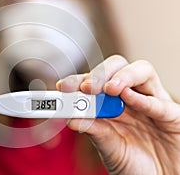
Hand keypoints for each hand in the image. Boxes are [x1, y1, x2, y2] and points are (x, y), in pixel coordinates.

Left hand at [56, 55, 179, 173]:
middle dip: (100, 73)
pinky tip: (128, 98)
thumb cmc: (134, 163)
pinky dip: (143, 98)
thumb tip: (72, 119)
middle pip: (117, 68)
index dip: (78, 80)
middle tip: (87, 87)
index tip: (63, 86)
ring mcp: (152, 103)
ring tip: (109, 88)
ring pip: (142, 71)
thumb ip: (94, 131)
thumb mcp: (108, 147)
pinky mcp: (172, 115)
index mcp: (112, 104)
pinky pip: (159, 102)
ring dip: (123, 76)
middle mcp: (130, 98)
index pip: (94, 82)